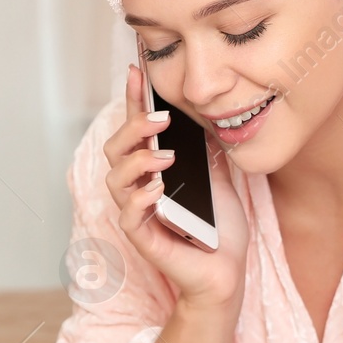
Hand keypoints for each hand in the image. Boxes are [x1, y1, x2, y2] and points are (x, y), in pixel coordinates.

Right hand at [104, 64, 250, 309]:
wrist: (227, 272)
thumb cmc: (220, 228)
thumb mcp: (219, 177)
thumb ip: (206, 148)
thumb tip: (208, 112)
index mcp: (154, 169)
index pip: (137, 130)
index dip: (133, 100)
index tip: (136, 70)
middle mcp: (140, 188)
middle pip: (116, 149)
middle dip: (134, 127)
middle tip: (162, 119)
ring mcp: (139, 213)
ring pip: (115, 180)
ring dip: (137, 161)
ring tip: (166, 157)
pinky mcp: (144, 239)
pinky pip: (129, 216)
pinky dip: (141, 199)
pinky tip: (158, 189)